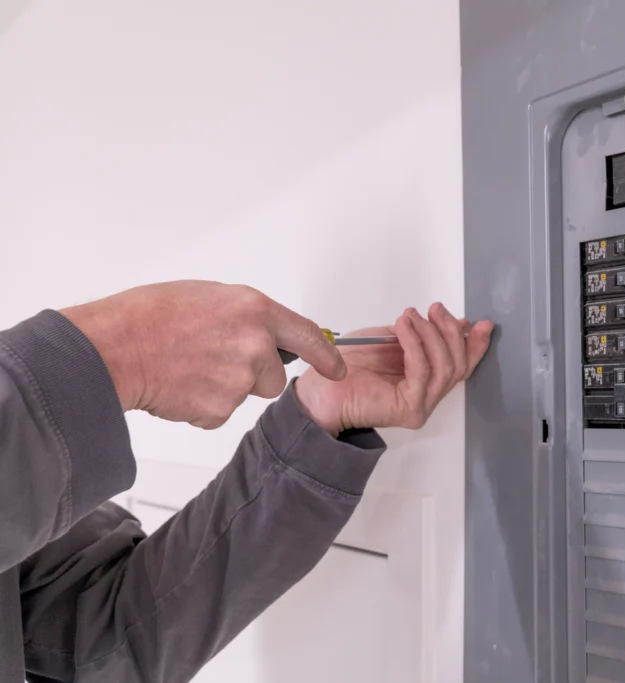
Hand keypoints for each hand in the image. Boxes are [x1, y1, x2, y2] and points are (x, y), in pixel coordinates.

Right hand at [61, 281, 346, 428]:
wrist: (116, 348)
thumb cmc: (149, 317)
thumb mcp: (209, 297)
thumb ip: (244, 316)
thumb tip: (258, 331)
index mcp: (254, 310)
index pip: (307, 336)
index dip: (326, 356)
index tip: (337, 368)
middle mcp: (255, 344)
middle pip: (274, 378)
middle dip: (252, 377)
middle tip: (213, 362)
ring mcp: (240, 378)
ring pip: (245, 395)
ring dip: (224, 390)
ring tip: (189, 369)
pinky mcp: (221, 408)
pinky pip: (219, 414)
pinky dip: (201, 406)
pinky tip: (179, 385)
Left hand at [294, 303, 492, 434]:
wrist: (321, 388)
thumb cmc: (351, 365)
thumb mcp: (392, 338)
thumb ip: (421, 333)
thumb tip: (453, 322)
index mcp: (428, 380)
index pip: (461, 364)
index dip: (474, 344)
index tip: (479, 323)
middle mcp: (429, 396)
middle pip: (458, 364)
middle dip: (450, 332)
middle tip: (436, 309)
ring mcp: (422, 405)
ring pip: (445, 367)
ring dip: (432, 335)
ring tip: (412, 316)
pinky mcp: (411, 409)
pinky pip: (422, 371)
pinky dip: (415, 344)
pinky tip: (404, 327)